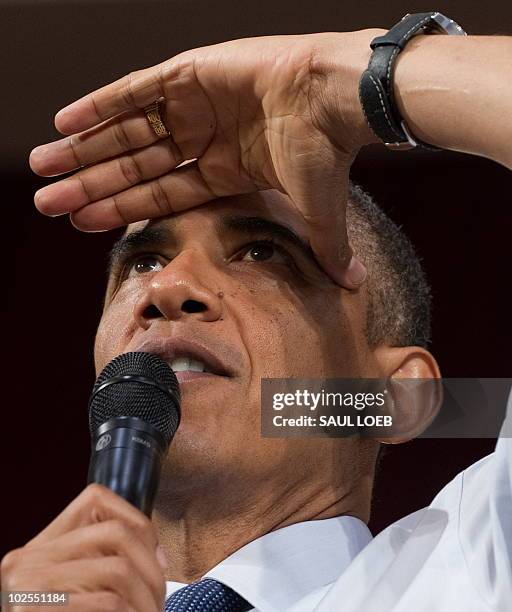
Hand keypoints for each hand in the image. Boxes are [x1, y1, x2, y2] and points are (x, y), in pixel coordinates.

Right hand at [0, 484, 166, 611]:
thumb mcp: (72, 590)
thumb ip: (97, 565)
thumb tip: (157, 560)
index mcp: (38, 549)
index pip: (96, 499)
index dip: (138, 522)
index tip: (157, 559)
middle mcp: (26, 561)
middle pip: (116, 533)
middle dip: (151, 566)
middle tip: (160, 600)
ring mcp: (26, 587)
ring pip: (117, 568)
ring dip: (147, 596)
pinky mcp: (32, 611)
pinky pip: (106, 602)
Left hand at [30, 31, 381, 286]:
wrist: (337, 99)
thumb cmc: (326, 153)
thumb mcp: (316, 211)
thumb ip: (325, 247)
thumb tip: (355, 287)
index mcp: (226, 171)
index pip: (161, 194)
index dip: (122, 209)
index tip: (83, 222)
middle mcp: (204, 138)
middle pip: (135, 165)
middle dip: (91, 182)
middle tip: (47, 201)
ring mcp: (195, 103)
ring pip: (128, 129)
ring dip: (85, 148)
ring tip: (44, 166)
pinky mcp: (190, 71)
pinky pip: (134, 89)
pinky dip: (100, 104)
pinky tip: (64, 122)